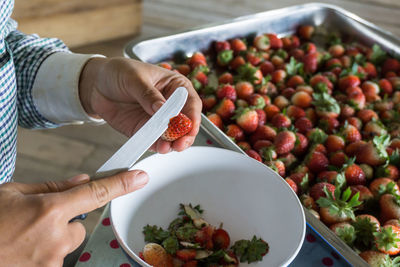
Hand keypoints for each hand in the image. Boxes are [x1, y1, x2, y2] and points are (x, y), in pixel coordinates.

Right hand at [0, 171, 147, 266]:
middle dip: (63, 220)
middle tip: (32, 222)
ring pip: (66, 243)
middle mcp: (55, 238)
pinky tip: (21, 249)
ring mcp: (50, 263)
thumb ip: (52, 187)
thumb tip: (82, 180)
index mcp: (48, 211)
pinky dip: (43, 253)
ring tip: (21, 237)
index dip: (120, 184)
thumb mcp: (11, 193)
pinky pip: (54, 259)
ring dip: (52, 239)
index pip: (94, 194)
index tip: (139, 177)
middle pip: (77, 224)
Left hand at [79, 58, 201, 152]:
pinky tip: (156, 148)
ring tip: (164, 147)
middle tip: (178, 144)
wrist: (96, 84)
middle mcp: (171, 105)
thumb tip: (162, 109)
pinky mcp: (145, 130)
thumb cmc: (119, 72)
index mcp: (175, 87)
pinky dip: (156, 146)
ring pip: (172, 137)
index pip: (191, 104)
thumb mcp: (134, 78)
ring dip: (171, 144)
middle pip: (186, 125)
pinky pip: (154, 141)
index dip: (193, 118)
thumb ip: (148, 94)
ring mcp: (158, 120)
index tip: (189, 129)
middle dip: (184, 136)